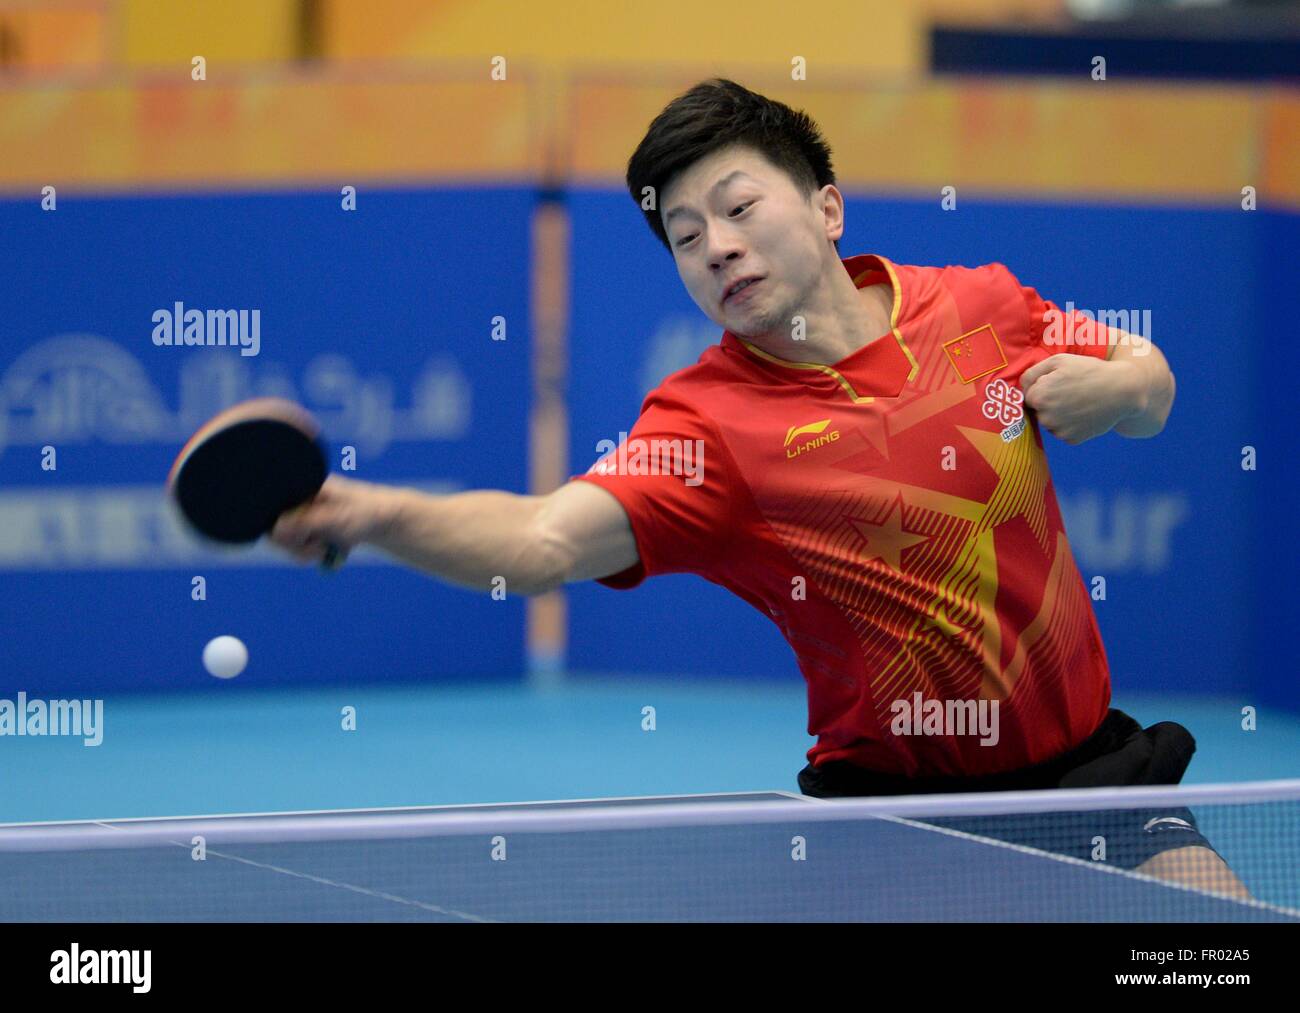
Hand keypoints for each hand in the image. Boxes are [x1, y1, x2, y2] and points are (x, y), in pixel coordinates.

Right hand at [269, 474, 399, 565]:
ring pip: (285, 540)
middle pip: (274, 527)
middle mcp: (298, 498)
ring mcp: (304, 514)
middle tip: (314, 550)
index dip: (278, 528)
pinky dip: (308, 553)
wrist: (387, 521)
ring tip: (322, 550)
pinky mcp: (310, 529)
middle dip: (292, 544)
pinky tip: (325, 552)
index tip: (299, 538)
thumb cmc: (365, 512)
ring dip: (301, 551)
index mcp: (301, 486)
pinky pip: (298, 546)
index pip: (271, 507)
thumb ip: (306, 523)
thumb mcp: (336, 518)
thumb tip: (275, 530)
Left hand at [1019, 354, 1141, 445]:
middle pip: (1038, 410)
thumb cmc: (1089, 371)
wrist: (1122, 390)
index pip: (1028, 395)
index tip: (1059, 383)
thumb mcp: (1059, 361)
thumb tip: (1021, 387)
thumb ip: (1032, 372)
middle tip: (1071, 392)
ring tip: (1078, 401)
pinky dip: (1070, 424)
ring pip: (1050, 422)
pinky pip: (1063, 431)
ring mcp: (1058, 430)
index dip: (1043, 387)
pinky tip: (1084, 413)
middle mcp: (1045, 416)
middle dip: (1049, 402)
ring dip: (1058, 414)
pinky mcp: (1071, 440)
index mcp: (1038, 396)